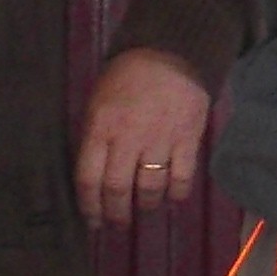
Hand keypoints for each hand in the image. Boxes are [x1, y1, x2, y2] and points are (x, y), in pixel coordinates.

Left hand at [76, 50, 212, 232]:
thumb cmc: (127, 75)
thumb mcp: (98, 101)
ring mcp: (160, 140)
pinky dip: (176, 194)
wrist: (171, 52)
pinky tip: (172, 197)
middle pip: (117, 189)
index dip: (89, 206)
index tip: (92, 220)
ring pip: (150, 189)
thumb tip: (92, 175)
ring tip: (144, 209)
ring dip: (145, 206)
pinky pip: (182, 179)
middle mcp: (128, 138)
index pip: (88, 178)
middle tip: (117, 224)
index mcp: (101, 127)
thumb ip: (95, 136)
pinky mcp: (187, 140)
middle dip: (116, 214)